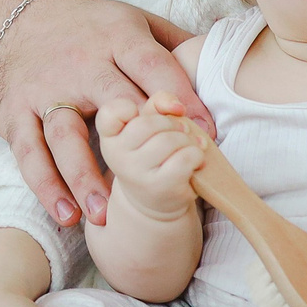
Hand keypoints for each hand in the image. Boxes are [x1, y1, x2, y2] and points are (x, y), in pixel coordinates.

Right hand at [0, 0, 201, 227]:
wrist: (9, 19)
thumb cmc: (86, 28)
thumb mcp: (131, 20)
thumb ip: (173, 44)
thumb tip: (222, 65)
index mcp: (116, 38)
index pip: (152, 66)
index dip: (180, 98)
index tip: (207, 133)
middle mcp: (80, 64)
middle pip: (111, 100)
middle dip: (140, 137)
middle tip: (166, 174)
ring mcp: (45, 91)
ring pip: (65, 135)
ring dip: (83, 176)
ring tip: (102, 214)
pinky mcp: (15, 114)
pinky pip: (30, 153)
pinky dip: (45, 185)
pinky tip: (66, 214)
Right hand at [96, 97, 204, 223]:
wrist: (155, 201)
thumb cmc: (153, 156)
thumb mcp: (149, 127)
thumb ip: (158, 104)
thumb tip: (176, 106)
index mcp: (110, 137)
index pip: (111, 111)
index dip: (128, 107)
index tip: (138, 115)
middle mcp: (116, 156)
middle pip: (149, 124)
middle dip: (173, 124)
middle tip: (180, 132)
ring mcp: (136, 173)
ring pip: (170, 140)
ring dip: (188, 141)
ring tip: (190, 148)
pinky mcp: (159, 187)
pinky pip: (186, 157)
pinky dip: (197, 156)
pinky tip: (194, 162)